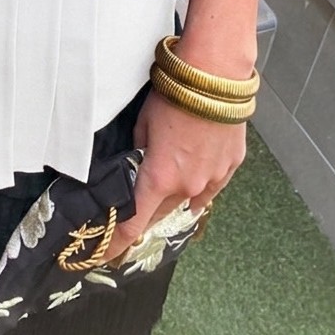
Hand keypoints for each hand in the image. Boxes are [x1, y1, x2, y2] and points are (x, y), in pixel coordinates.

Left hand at [105, 88, 246, 259]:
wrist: (216, 77)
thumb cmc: (175, 95)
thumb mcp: (143, 124)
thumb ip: (140, 151)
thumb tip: (140, 162)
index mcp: (160, 178)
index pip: (133, 224)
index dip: (116, 243)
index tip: (104, 256)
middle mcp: (188, 187)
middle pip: (160, 213)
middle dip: (145, 214)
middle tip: (132, 212)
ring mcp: (213, 179)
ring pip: (188, 200)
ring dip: (173, 196)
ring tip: (164, 188)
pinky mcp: (231, 166)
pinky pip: (211, 185)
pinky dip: (199, 185)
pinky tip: (193, 181)